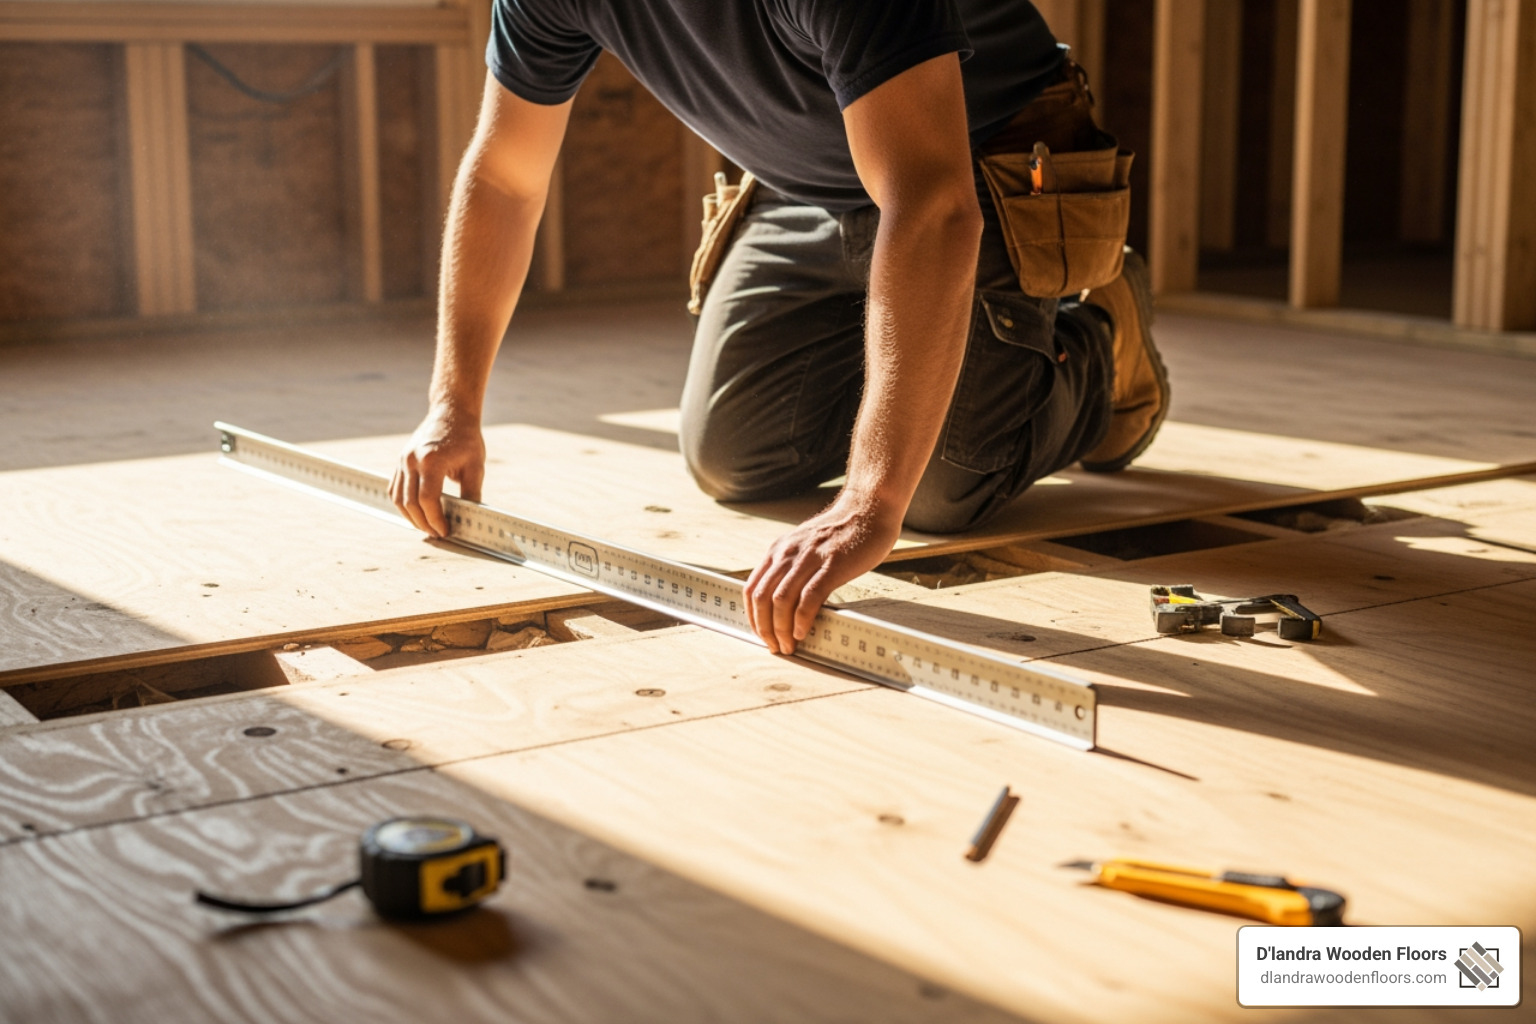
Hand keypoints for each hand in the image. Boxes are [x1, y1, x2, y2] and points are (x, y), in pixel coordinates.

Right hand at [389, 407, 485, 536]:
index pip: (428, 500)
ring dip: (410, 517)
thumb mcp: (476, 466)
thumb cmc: (466, 438)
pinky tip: (416, 512)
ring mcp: (402, 460)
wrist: (450, 413)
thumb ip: (472, 493)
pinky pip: (394, 489)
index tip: (446, 530)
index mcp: (431, 461)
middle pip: (410, 503)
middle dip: (423, 523)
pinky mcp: (399, 461)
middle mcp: (412, 460)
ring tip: (427, 526)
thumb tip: (471, 519)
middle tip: (437, 533)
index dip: (436, 520)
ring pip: (398, 498)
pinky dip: (403, 504)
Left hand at [743, 491, 903, 654]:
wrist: (869, 508)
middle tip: (776, 647)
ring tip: (789, 646)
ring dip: (781, 629)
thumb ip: (793, 567)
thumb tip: (786, 601)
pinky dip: (802, 619)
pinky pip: (809, 597)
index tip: (762, 634)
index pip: (751, 588)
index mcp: (779, 549)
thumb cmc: (842, 532)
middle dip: (765, 628)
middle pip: (762, 598)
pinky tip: (803, 632)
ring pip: (781, 600)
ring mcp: (809, 557)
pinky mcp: (832, 564)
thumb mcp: (806, 545)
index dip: (752, 617)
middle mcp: (788, 552)